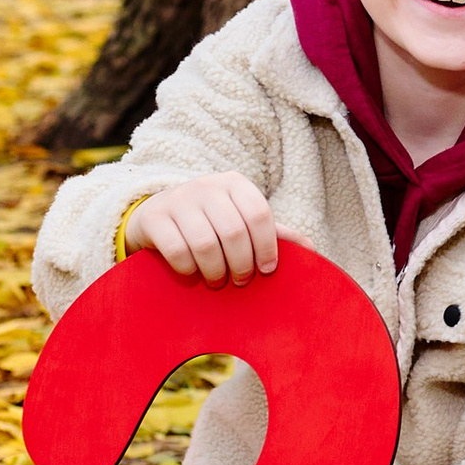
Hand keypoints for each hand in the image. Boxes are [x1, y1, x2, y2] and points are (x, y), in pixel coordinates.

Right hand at [124, 175, 278, 285]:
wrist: (156, 213)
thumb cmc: (209, 221)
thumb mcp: (240, 219)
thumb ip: (273, 233)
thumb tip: (311, 250)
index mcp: (235, 183)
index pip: (259, 213)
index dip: (267, 246)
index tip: (267, 270)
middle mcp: (207, 186)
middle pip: (234, 232)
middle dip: (241, 264)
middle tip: (241, 281)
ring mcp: (178, 200)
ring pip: (205, 244)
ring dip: (215, 271)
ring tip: (218, 280)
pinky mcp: (154, 218)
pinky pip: (176, 251)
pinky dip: (188, 269)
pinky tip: (192, 273)